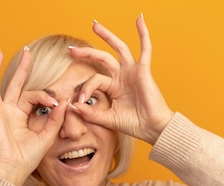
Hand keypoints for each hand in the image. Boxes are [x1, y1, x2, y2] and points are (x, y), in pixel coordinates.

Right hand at [0, 48, 66, 185]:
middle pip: (15, 84)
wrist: (12, 169)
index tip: (57, 102)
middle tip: (28, 52)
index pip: (34, 96)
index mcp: (21, 117)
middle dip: (22, 68)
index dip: (46, 96)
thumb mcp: (46, 137)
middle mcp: (8, 112)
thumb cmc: (27, 159)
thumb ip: (55, 119)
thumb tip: (65, 101)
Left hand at [68, 15, 173, 144]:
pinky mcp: (143, 70)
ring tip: (95, 25)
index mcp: (114, 87)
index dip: (85, 89)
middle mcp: (122, 77)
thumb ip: (90, 113)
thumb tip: (72, 107)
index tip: (78, 102)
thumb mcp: (107, 119)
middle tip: (72, 49)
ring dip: (107, 35)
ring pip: (119, 48)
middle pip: (102, 58)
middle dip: (87, 52)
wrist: (152, 128)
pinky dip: (143, 33)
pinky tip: (139, 19)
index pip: (95, 80)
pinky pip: (145, 49)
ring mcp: (132, 72)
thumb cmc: (134, 124)